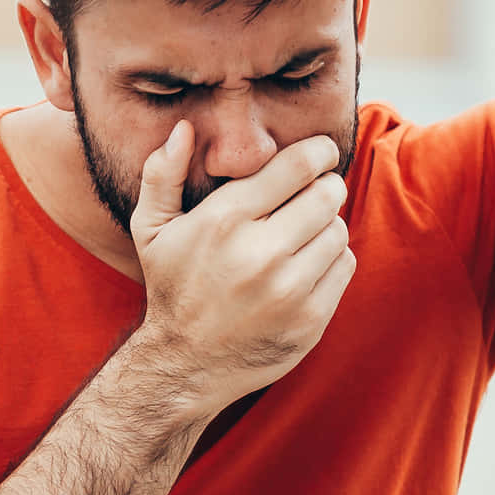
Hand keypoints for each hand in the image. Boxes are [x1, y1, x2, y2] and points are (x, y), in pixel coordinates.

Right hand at [128, 121, 356, 410]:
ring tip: (300, 235)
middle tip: (312, 193)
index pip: (298, 166)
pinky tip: (304, 266)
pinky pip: (344, 266)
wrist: (185, 365)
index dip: (319, 151)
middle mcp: (260, 253)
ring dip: (326, 225)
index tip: (321, 152)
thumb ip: (160, 174)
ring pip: (339, 229)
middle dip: (325, 186)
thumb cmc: (173, 287)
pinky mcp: (311, 319)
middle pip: (328, 194)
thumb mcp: (151, 229)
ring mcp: (289, 289)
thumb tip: (183, 128)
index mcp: (224, 220)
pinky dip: (331, 260)